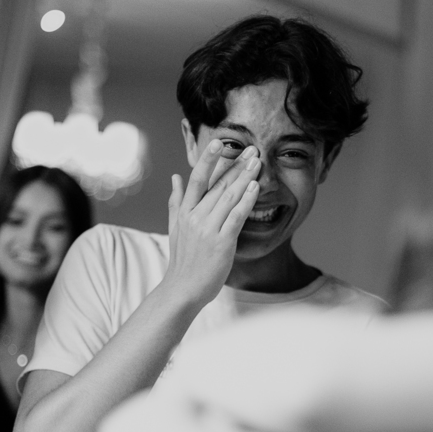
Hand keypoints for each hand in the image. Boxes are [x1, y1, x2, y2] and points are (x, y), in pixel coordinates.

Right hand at [162, 139, 261, 305]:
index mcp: (184, 212)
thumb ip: (176, 201)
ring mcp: (208, 229)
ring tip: (257, 162)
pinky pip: (236, 216)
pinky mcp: (221, 242)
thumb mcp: (174, 228)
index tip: (220, 142)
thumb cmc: (182, 261)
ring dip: (244, 177)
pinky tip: (255, 187)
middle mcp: (195, 217)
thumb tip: (175, 177)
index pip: (197, 179)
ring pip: (228, 197)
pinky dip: (246, 200)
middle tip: (252, 148)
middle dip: (236, 165)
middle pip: (217, 184)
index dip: (208, 159)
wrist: (183, 289)